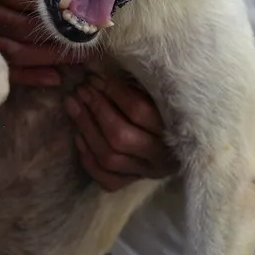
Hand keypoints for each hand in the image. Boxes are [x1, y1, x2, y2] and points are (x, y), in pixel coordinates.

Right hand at [0, 0, 81, 85]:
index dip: (54, 7)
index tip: (82, 11)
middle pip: (22, 28)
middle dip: (59, 35)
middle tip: (90, 37)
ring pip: (15, 52)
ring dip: (49, 56)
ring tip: (79, 57)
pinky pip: (4, 70)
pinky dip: (31, 76)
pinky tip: (54, 77)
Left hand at [66, 74, 176, 191]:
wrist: (182, 141)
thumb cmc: (165, 107)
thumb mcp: (157, 93)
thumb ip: (134, 84)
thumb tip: (95, 71)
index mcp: (177, 130)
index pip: (139, 111)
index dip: (113, 92)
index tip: (96, 78)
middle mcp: (162, 157)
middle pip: (120, 137)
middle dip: (96, 110)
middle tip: (81, 91)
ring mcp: (147, 173)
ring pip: (109, 158)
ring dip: (86, 129)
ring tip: (72, 105)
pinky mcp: (132, 183)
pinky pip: (106, 179)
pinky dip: (88, 159)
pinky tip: (78, 138)